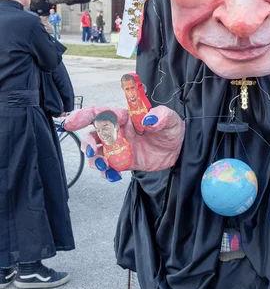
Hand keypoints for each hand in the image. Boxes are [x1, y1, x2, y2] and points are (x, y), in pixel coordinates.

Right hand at [64, 106, 184, 181]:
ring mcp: (119, 147)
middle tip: (91, 150)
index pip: (101, 113)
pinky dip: (106, 172)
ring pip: (97, 152)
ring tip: (102, 165)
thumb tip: (150, 119)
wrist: (179, 148)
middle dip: (87, 142)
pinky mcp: (124, 162)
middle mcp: (118, 131)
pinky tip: (113, 175)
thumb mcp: (171, 119)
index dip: (84, 115)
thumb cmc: (172, 128)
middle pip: (94, 134)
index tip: (70, 121)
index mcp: (125, 116)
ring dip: (94, 159)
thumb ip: (162, 116)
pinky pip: (108, 167)